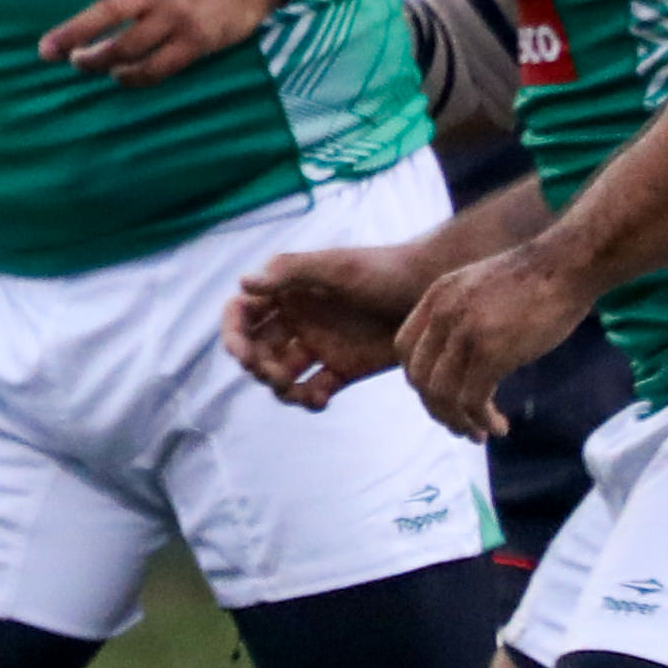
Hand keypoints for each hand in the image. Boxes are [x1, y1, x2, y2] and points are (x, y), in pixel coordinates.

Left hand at [36, 0, 280, 84]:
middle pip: (110, 13)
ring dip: (98, 60)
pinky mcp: (197, 41)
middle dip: (74, 34)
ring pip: (128, 47)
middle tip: (47, 50)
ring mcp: (178, 16)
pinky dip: (133, 76)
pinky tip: (118, 75)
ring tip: (80, 62)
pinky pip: (158, 67)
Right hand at [224, 236, 449, 410]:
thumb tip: (243, 283)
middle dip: (257, 366)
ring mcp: (320, 346)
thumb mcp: (337, 267)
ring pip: (281, 374)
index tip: (241, 353)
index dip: (232, 333)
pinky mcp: (343, 369)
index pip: (243, 313)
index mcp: (288, 293)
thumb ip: (290, 272)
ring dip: (280, 388)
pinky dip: (309, 400)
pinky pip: (314, 389)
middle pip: (257, 349)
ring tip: (299, 393)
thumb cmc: (386, 270)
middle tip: (274, 376)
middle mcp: (298, 320)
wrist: (435, 289)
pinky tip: (320, 401)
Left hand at [396, 243, 593, 439]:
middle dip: (436, 408)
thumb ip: (462, 315)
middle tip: (459, 425)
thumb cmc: (539, 277)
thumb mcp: (481, 287)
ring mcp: (464, 334)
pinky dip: (481, 421)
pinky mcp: (491, 352)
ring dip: (458, 422)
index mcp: (436, 297)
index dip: (419, 378)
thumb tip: (461, 355)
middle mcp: (442, 315)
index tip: (441, 394)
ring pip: (441, 394)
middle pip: (419, 377)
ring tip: (478, 433)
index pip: (405, 349)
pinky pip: (472, 400)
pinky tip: (498, 427)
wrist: (569, 262)